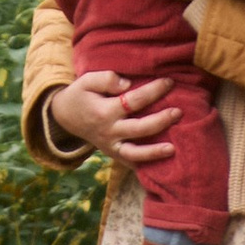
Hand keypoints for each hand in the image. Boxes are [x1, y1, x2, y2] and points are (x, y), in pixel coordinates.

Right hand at [45, 71, 179, 169]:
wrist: (65, 117)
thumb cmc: (81, 95)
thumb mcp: (87, 81)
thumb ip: (106, 79)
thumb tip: (127, 85)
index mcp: (104, 111)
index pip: (133, 101)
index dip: (153, 91)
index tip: (169, 82)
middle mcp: (110, 131)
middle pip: (139, 128)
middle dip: (161, 120)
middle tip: (179, 112)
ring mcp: (112, 146)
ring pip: (136, 153)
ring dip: (155, 152)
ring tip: (173, 148)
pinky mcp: (114, 154)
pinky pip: (131, 163)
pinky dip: (146, 165)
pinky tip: (163, 165)